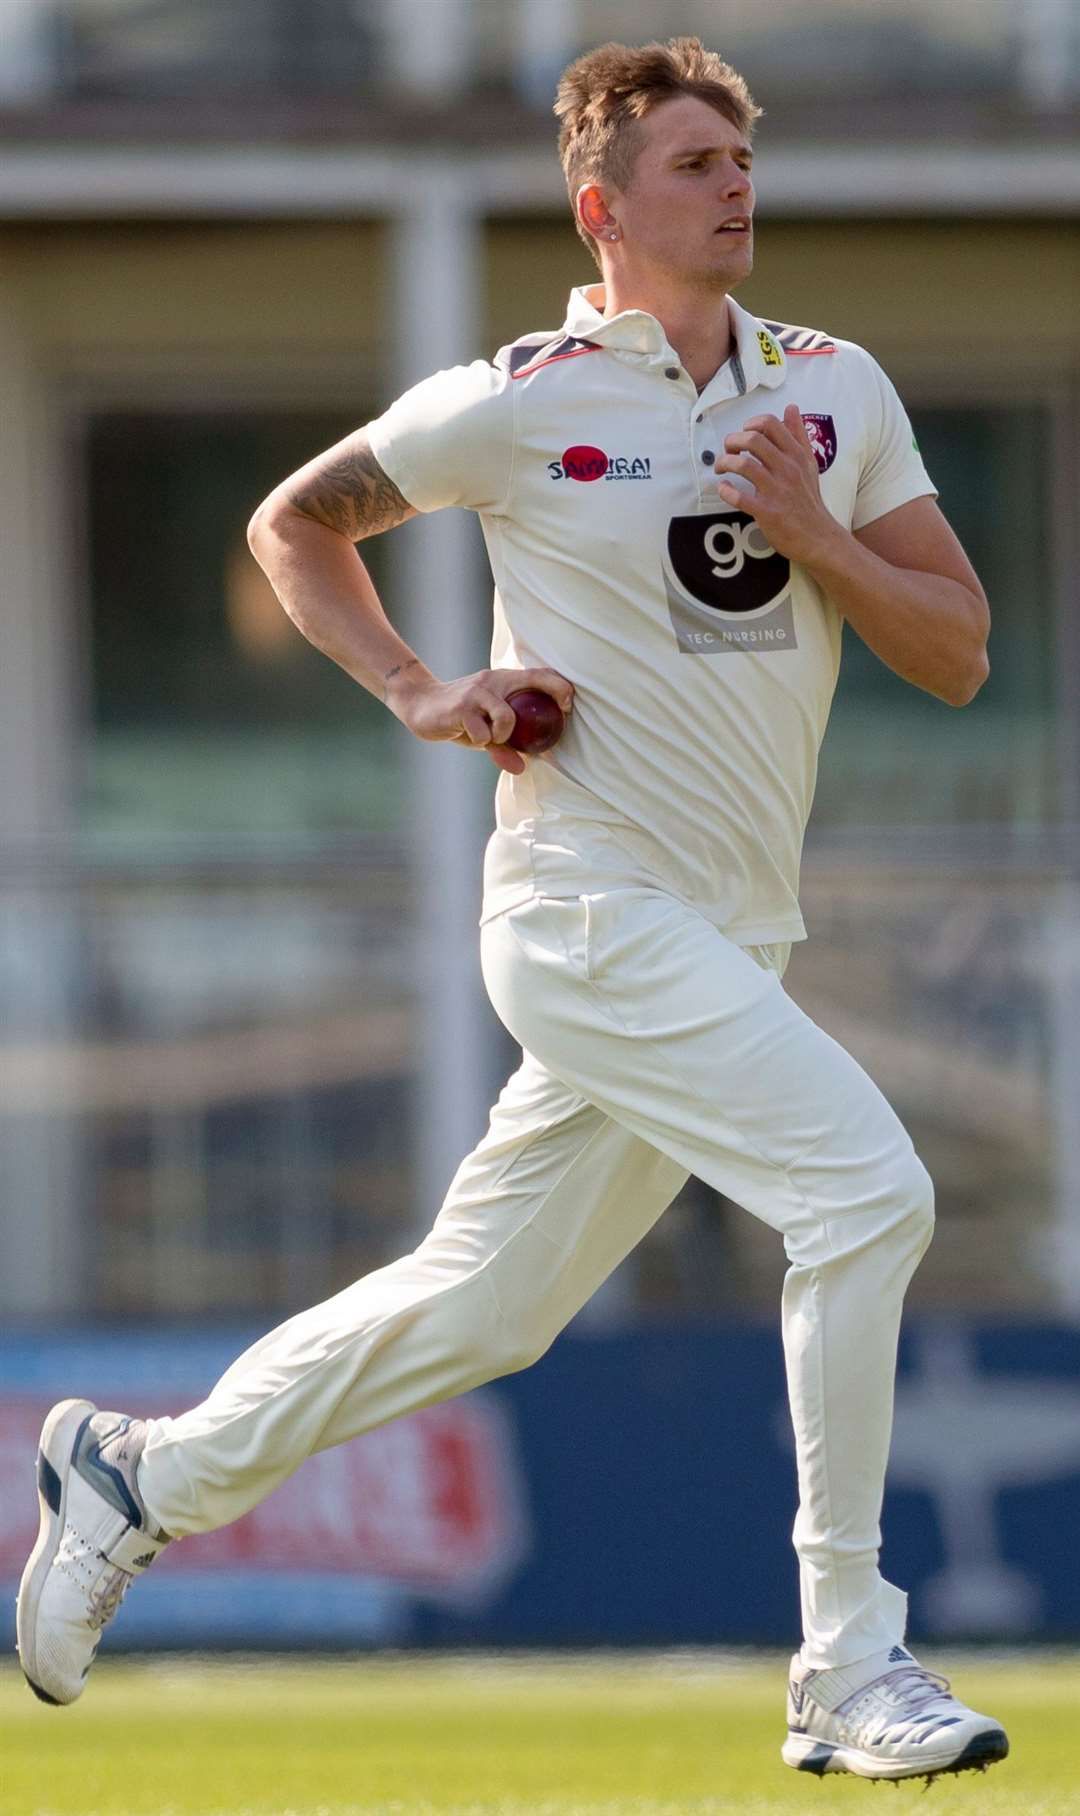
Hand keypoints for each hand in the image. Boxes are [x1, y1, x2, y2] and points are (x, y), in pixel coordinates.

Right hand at [394, 667, 574, 774]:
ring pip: (508, 718)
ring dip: (503, 735)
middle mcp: (493, 681)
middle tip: (563, 712)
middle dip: (554, 694)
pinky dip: (481, 742)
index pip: (538, 674)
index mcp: (503, 681)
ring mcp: (477, 692)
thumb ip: (504, 746)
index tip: (568, 706)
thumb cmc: (460, 718)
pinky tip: (467, 735)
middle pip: (533, 681)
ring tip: (489, 737)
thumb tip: (522, 769)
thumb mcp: (484, 732)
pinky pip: (483, 734)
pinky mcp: (461, 707)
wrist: (421, 706)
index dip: (559, 686)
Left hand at [715, 404, 840, 566]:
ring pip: (743, 465)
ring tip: (721, 468)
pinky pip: (739, 497)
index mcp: (796, 455)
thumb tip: (791, 408)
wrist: (819, 536)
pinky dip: (726, 491)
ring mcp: (777, 490)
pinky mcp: (767, 512)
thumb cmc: (809, 499)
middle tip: (728, 452)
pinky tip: (724, 489)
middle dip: (732, 442)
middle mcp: (787, 469)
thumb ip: (798, 435)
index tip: (744, 435)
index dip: (750, 424)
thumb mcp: (809, 463)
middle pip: (752, 439)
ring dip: (724, 463)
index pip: (770, 424)